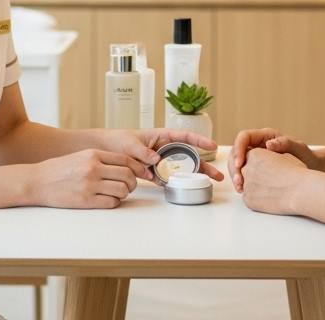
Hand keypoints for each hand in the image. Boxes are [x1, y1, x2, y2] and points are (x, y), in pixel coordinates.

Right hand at [30, 149, 138, 208]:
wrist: (39, 181)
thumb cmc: (60, 169)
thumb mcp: (81, 157)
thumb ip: (101, 160)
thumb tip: (123, 166)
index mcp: (94, 154)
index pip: (125, 159)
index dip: (137, 168)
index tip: (142, 173)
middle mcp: (94, 168)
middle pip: (127, 175)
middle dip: (133, 183)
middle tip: (130, 186)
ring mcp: (90, 185)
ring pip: (122, 190)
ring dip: (124, 194)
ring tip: (117, 194)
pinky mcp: (86, 200)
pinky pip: (111, 202)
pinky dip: (114, 202)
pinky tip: (108, 200)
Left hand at [100, 128, 223, 182]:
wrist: (105, 150)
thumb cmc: (118, 140)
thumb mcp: (130, 144)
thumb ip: (143, 152)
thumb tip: (156, 159)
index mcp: (161, 135)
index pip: (185, 136)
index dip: (199, 140)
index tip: (213, 146)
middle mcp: (164, 148)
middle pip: (188, 155)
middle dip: (204, 164)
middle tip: (218, 175)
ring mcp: (161, 160)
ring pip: (182, 168)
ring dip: (194, 176)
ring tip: (208, 184)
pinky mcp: (154, 172)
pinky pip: (168, 178)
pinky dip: (176, 183)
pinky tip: (186, 189)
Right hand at [230, 128, 313, 190]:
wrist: (310, 169)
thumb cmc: (305, 156)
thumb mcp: (298, 148)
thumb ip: (285, 144)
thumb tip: (269, 145)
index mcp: (264, 136)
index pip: (243, 137)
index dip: (238, 149)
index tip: (241, 164)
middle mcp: (257, 146)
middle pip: (236, 151)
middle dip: (234, 166)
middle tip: (239, 181)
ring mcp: (255, 159)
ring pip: (237, 164)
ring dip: (235, 175)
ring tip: (240, 188)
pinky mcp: (256, 171)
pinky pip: (243, 174)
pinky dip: (241, 182)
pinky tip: (244, 191)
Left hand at [240, 147, 307, 215]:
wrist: (300, 192)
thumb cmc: (295, 171)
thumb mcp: (282, 155)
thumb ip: (268, 154)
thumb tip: (266, 153)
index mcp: (253, 154)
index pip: (248, 156)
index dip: (258, 161)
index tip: (266, 166)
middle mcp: (246, 169)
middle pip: (245, 170)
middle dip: (254, 173)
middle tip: (269, 178)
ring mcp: (246, 186)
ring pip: (246, 185)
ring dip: (255, 186)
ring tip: (271, 188)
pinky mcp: (249, 201)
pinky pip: (249, 198)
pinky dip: (257, 198)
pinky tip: (269, 196)